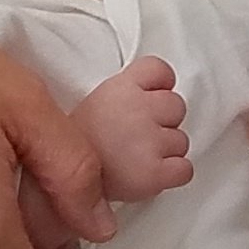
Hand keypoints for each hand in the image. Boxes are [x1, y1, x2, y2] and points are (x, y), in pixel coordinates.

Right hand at [76, 57, 193, 206]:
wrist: (63, 178)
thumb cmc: (79, 143)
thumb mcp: (97, 100)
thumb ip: (127, 91)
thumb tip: (154, 92)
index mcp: (122, 87)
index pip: (160, 70)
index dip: (160, 85)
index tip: (152, 96)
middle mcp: (138, 109)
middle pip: (177, 106)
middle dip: (164, 121)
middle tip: (140, 133)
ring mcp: (149, 140)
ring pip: (182, 141)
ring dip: (167, 150)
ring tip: (139, 155)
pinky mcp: (155, 173)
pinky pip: (185, 170)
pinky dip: (173, 174)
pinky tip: (152, 172)